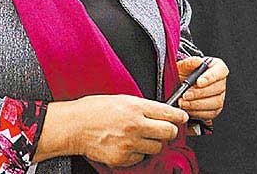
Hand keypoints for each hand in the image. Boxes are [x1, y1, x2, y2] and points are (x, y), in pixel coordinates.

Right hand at [73, 94, 188, 167]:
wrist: (74, 126)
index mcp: (136, 107)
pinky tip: (128, 145)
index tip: (182, 118)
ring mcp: (129, 143)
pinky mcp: (123, 158)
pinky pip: (141, 158)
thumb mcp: (121, 99)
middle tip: (163, 129)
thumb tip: (160, 112)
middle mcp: (135, 125)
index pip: (168, 113)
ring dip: (153, 143)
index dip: (179, 116)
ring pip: (157, 147)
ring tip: (140, 137)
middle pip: (168, 132)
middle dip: (168, 131)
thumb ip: (142, 106)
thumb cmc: (94, 109)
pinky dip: (138, 154)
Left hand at [176, 56, 227, 120]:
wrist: (180, 85)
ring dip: (197, 104)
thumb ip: (189, 62)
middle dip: (199, 93)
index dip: (211, 77)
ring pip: (215, 103)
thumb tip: (197, 61)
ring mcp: (219, 96)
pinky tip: (188, 109)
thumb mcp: (183, 66)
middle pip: (218, 88)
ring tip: (183, 102)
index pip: (221, 71)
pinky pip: (210, 113)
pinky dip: (197, 112)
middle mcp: (221, 82)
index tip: (198, 82)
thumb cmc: (185, 73)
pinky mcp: (215, 109)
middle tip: (185, 95)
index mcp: (217, 67)